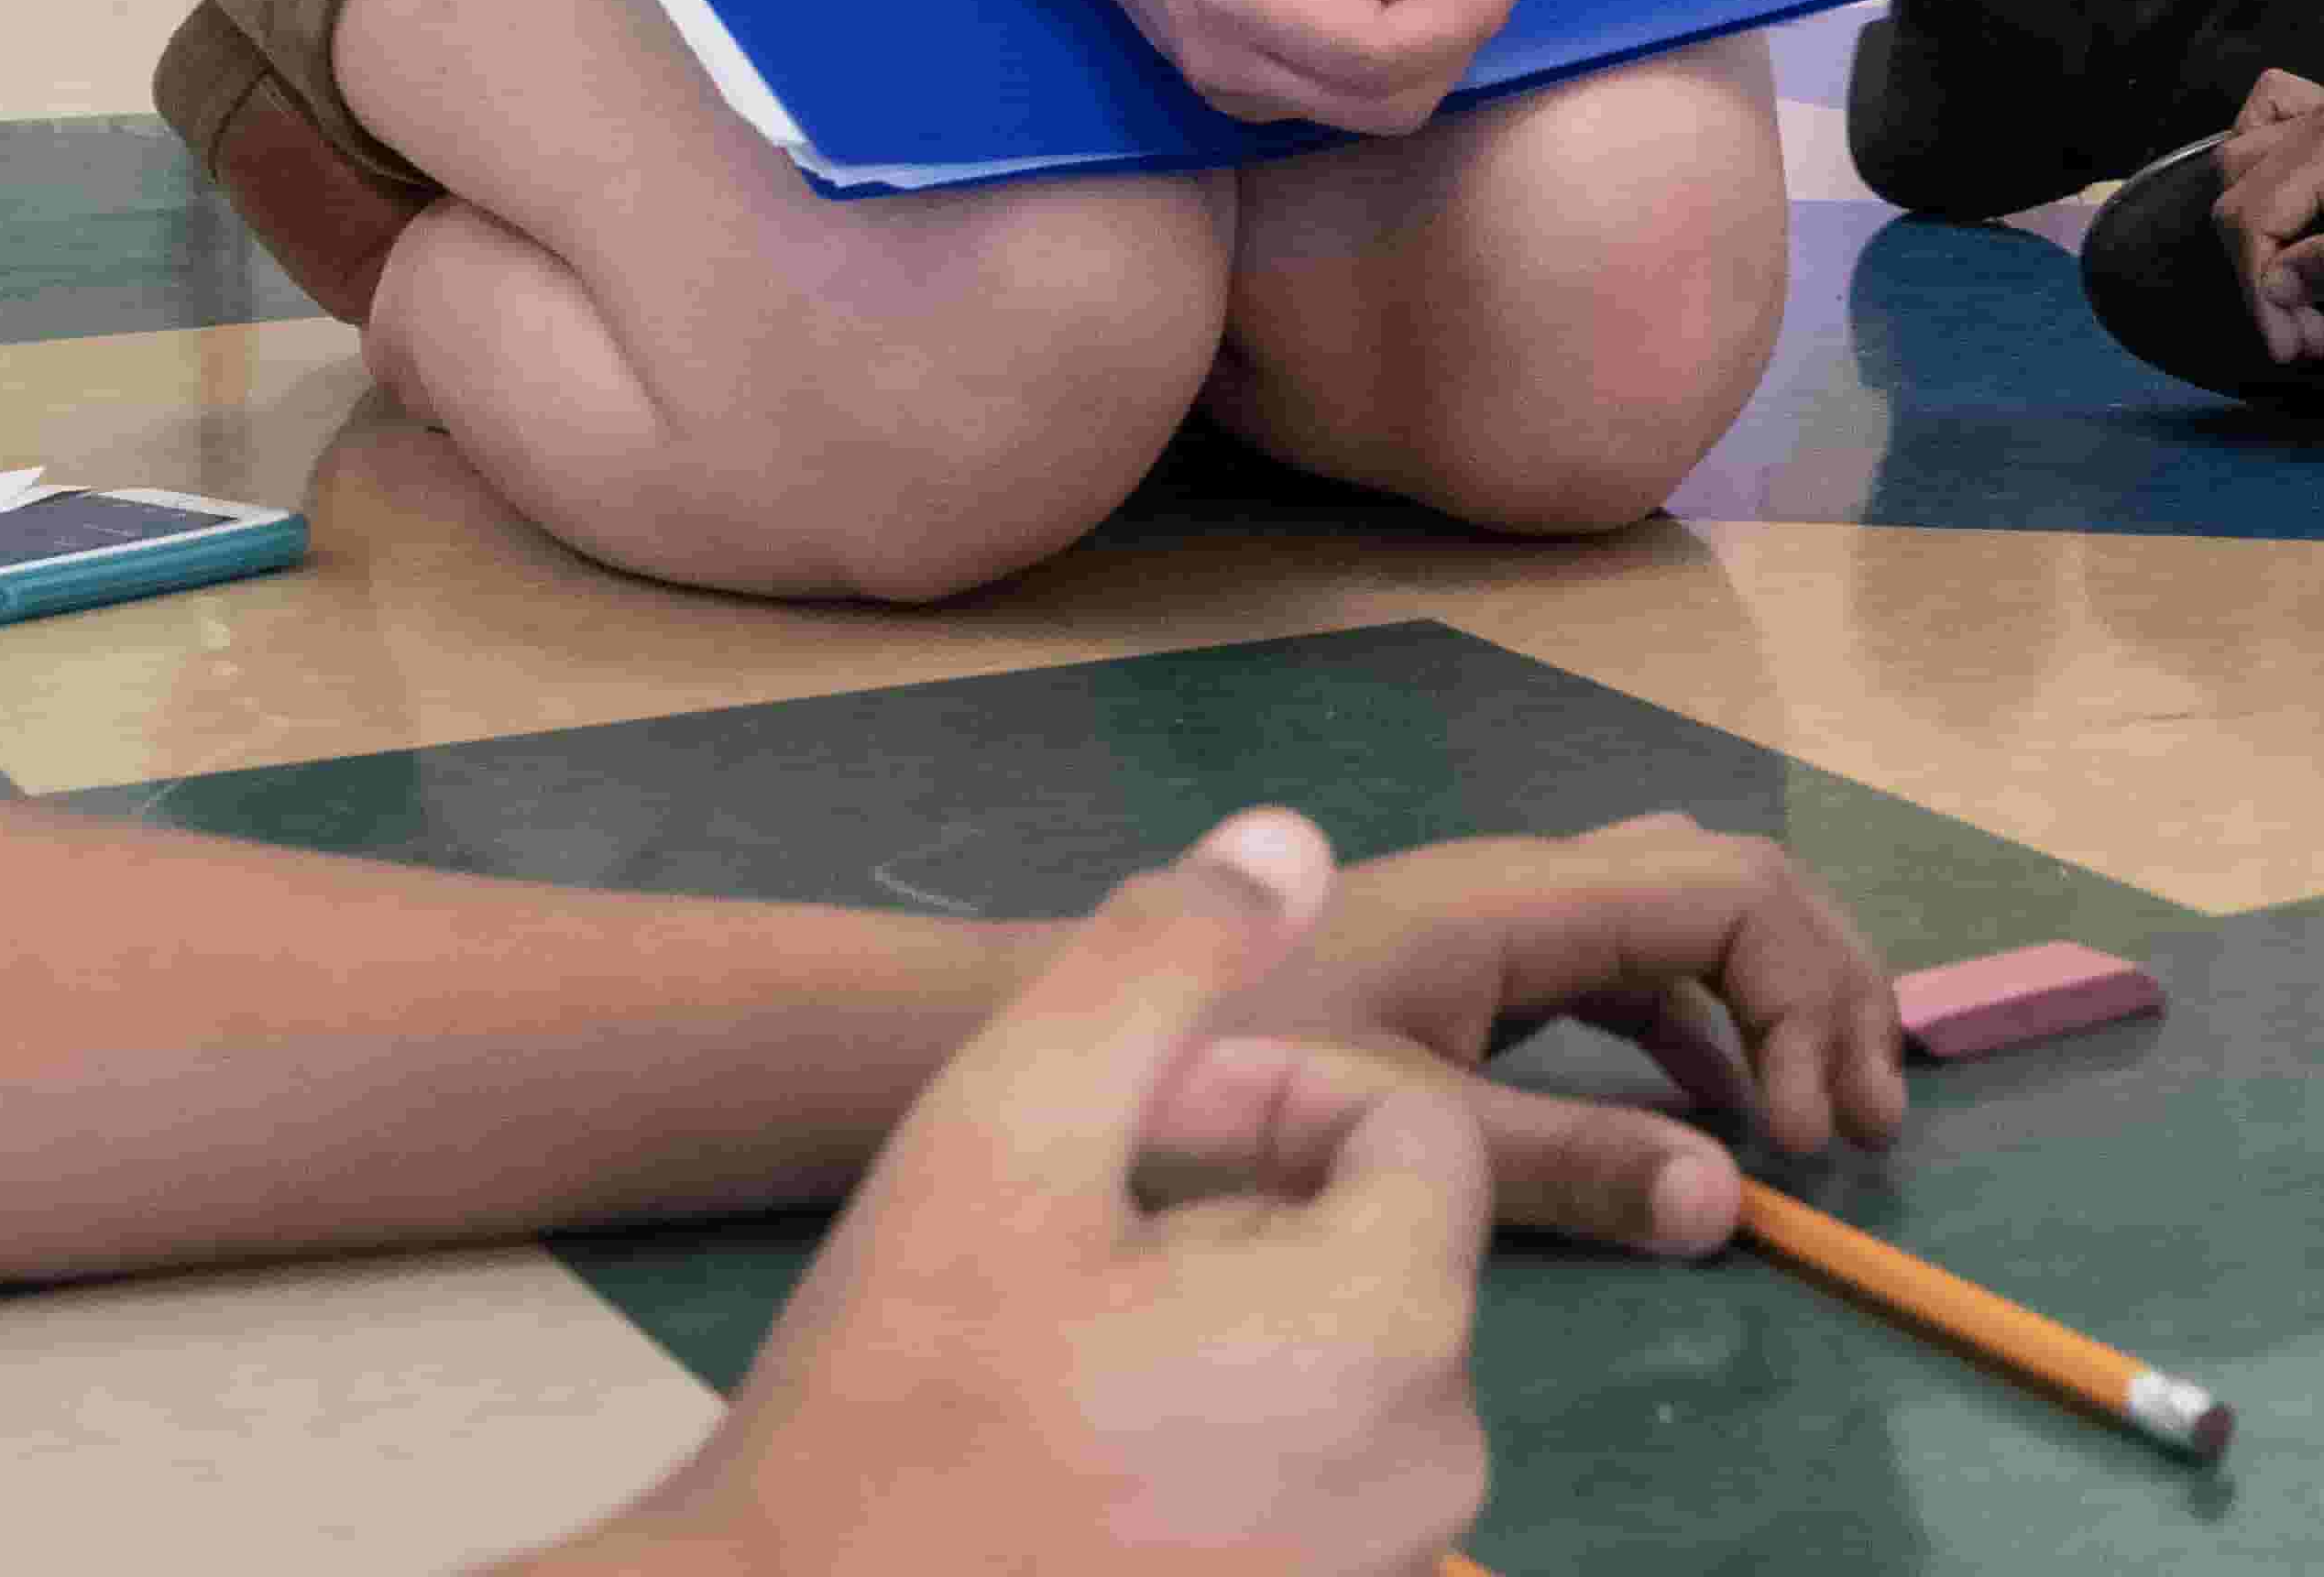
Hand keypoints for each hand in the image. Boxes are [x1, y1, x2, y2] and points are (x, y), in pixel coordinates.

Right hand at [580, 807, 1485, 1576]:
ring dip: (1223, 1322)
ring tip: (1061, 1346)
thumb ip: (1157, 967)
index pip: (1411, 1125)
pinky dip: (1221, 1440)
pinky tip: (1077, 1452)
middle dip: (1241, 1209)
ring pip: (1339, 1369)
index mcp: (1390, 1334)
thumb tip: (1290, 839)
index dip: (1264, 1089)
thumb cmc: (893, 1409)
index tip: (1125, 1131)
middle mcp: (1430, 1476)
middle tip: (1069, 1239)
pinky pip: (1309, 1485)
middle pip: (1380, 1249)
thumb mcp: (998, 1135)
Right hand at [1065, 0, 1531, 134]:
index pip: (1383, 53)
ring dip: (1420, 34)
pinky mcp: (1240, 91)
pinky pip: (1342, 89)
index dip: (1465, 17)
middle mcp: (1233, 70)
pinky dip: (1383, 37)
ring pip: (1373, 103)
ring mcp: (1233, 92)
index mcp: (1239, 1)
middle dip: (1454, 33)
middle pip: (1391, 101)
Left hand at [1236, 810, 1917, 1245]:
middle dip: (1825, 986)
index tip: (1810, 1135)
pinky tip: (1718, 1116)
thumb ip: (1562, 1162)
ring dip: (1772, 1003)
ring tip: (1826, 1123)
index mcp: (1524, 896)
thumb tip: (1728, 1200)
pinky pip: (1631, 970)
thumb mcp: (1401, 1126)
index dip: (1809, 996)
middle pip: (1735, 885)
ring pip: (1688, 920)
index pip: (1736, 890)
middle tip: (1869, 1124)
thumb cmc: (1221, 1064)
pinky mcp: (1479, 967)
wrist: (1090, 1025)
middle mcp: (1532, 884)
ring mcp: (1505, 919)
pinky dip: (1701, 1029)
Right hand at [2206, 72, 2323, 365]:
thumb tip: (2274, 285)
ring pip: (2243, 164)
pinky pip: (2271, 124)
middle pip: (2238, 197)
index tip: (2293, 347)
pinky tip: (2288, 208)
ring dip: (2255, 233)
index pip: (2253, 220)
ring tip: (2300, 291)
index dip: (2260, 293)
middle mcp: (2322, 120)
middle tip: (2308, 336)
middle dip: (2258, 276)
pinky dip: (2261, 168)